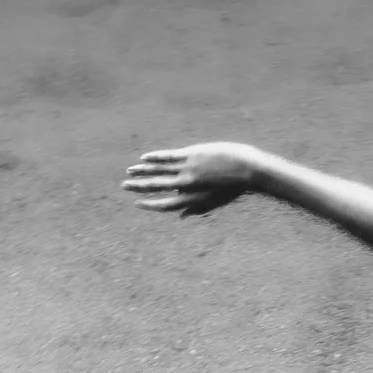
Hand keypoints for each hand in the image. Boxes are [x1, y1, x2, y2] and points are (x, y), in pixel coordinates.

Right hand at [122, 142, 260, 215]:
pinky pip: (168, 157)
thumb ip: (197, 208)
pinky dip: (155, 158)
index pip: (166, 204)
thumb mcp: (215, 201)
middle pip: (157, 187)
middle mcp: (186, 185)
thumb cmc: (233, 187)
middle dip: (139, 187)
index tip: (139, 203)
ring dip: (142, 171)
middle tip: (124, 186)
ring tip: (130, 171)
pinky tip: (144, 158)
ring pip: (159, 170)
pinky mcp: (191, 155)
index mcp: (193, 198)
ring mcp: (187, 169)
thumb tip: (182, 217)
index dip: (150, 205)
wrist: (247, 169)